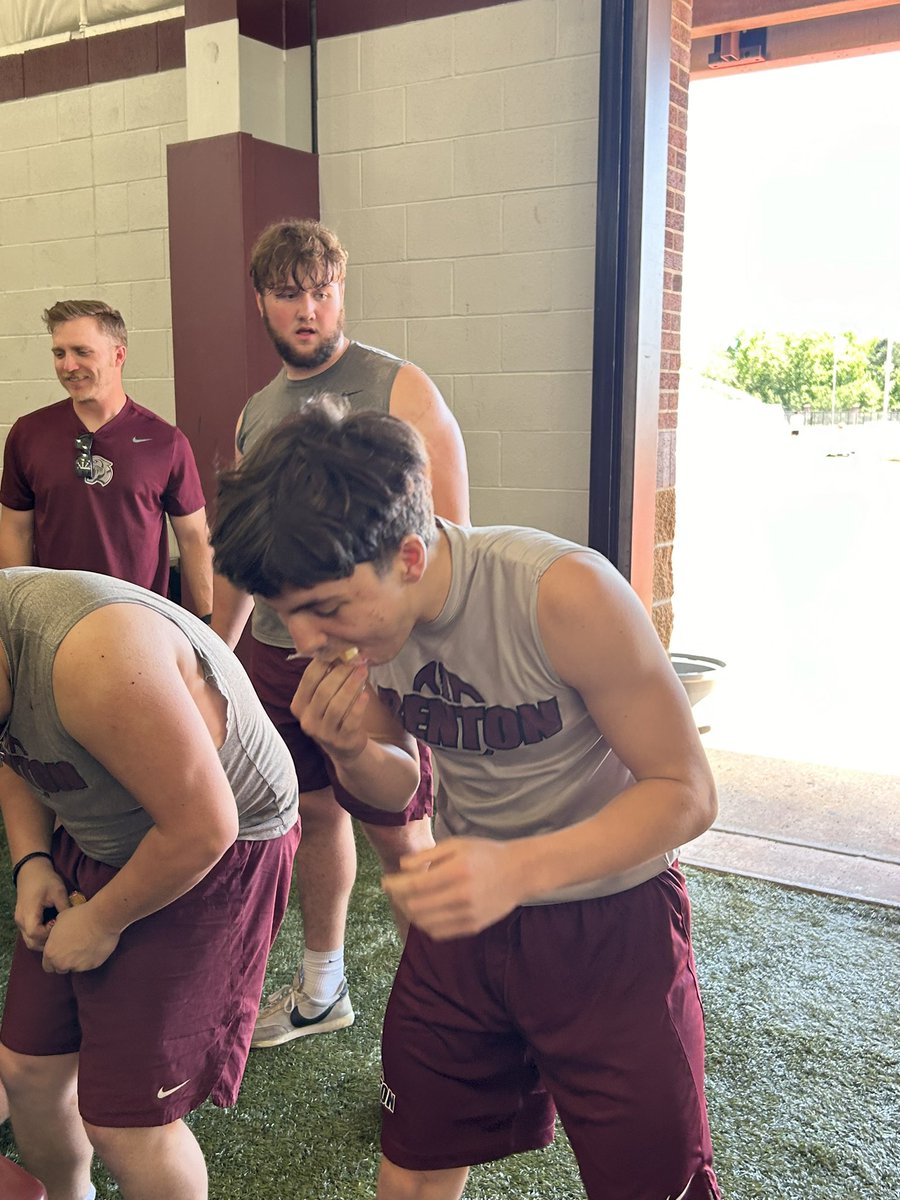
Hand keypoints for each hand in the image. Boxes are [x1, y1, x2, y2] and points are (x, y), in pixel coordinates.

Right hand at [14, 860, 69, 951]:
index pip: (35, 934)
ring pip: (29, 941)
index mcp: (29, 913)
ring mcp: (20, 921)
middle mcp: (21, 920)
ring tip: (56, 930)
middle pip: (31, 942)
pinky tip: (51, 927)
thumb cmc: (45, 880)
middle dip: (47, 942)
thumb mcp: (58, 891)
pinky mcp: (22, 920)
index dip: (48, 934)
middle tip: (60, 932)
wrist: (31, 870)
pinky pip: (29, 935)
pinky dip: (39, 936)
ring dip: (43, 941)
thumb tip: (76, 921)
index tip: (59, 924)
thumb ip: (65, 907)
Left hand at [41, 902, 119, 973]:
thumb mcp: (60, 920)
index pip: (47, 965)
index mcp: (51, 953)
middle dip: (64, 961)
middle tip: (72, 948)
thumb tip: (58, 932)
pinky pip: (89, 964)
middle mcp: (62, 963)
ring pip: (75, 967)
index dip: (53, 958)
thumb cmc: (80, 916)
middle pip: (60, 969)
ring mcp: (78, 966)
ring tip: (84, 945)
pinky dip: (90, 958)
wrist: (102, 918)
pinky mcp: (93, 965)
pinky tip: (94, 945)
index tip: (59, 951)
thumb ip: (55, 933)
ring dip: (77, 960)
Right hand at [291, 655, 370, 763]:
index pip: (309, 678)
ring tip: (363, 672)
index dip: (325, 662)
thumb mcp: (324, 697)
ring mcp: (323, 732)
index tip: (341, 651)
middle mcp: (307, 719)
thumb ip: (326, 678)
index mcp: (298, 704)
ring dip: (352, 686)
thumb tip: (339, 649)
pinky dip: (358, 706)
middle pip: (324, 690)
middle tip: (357, 661)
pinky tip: (365, 695)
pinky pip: (350, 720)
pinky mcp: (341, 740)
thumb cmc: (335, 714)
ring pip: (337, 705)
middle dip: (342, 673)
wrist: (345, 746)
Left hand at [382, 837, 524, 939]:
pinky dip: (425, 925)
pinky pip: (439, 933)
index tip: (385, 882)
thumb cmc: (486, 854)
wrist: (519, 872)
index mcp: (458, 871)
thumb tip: (402, 867)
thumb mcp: (457, 844)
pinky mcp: (473, 927)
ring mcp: (468, 914)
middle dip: (398, 899)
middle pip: (416, 906)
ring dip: (410, 913)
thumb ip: (428, 855)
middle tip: (393, 891)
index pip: (415, 885)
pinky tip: (423, 912)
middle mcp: (462, 896)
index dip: (395, 885)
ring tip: (406, 901)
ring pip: (425, 923)